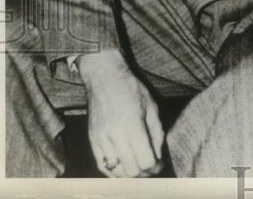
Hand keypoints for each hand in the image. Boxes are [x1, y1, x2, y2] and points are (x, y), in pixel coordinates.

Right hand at [78, 50, 163, 176]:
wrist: (105, 78)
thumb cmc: (132, 90)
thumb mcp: (152, 107)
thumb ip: (157, 133)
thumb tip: (158, 157)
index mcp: (132, 125)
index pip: (145, 160)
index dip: (155, 167)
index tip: (160, 165)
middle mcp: (114, 135)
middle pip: (131, 170)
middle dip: (145, 174)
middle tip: (152, 168)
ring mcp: (100, 139)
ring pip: (116, 171)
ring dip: (130, 174)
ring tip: (139, 167)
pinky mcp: (92, 140)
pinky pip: (102, 165)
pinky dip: (114, 171)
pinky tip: (124, 168)